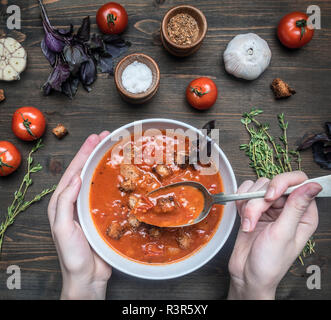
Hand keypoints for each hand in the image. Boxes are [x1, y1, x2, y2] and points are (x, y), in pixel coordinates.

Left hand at [48, 132, 111, 299]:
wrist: (88, 276)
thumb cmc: (72, 255)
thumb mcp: (63, 228)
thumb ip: (66, 202)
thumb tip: (76, 178)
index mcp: (63, 202)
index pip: (73, 171)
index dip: (84, 153)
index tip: (95, 139)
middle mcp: (75, 201)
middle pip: (84, 171)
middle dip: (93, 152)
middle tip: (105, 137)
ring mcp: (89, 206)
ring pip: (96, 179)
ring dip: (103, 163)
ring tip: (112, 149)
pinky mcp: (101, 213)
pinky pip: (107, 192)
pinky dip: (112, 180)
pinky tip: (121, 175)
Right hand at [228, 171, 321, 299]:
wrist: (246, 274)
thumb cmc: (269, 262)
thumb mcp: (283, 234)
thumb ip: (296, 207)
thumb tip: (313, 186)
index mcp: (303, 214)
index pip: (298, 182)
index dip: (283, 183)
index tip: (270, 196)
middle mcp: (287, 208)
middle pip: (273, 184)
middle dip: (259, 201)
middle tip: (254, 217)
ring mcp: (269, 208)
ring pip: (257, 188)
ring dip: (248, 206)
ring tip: (248, 224)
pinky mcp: (253, 209)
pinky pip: (245, 192)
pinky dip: (241, 203)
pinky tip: (243, 219)